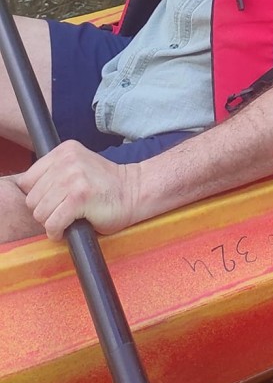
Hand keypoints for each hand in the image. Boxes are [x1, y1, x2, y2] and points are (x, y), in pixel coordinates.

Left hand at [15, 140, 140, 238]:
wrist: (135, 192)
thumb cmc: (104, 187)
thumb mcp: (77, 167)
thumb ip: (54, 173)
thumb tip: (27, 192)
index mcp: (64, 150)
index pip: (27, 180)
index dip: (39, 196)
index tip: (56, 200)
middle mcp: (67, 160)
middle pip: (32, 199)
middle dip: (45, 210)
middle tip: (65, 210)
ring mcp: (73, 178)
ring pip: (40, 213)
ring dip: (52, 222)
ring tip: (70, 217)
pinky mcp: (79, 198)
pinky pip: (52, 224)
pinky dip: (58, 232)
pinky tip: (70, 227)